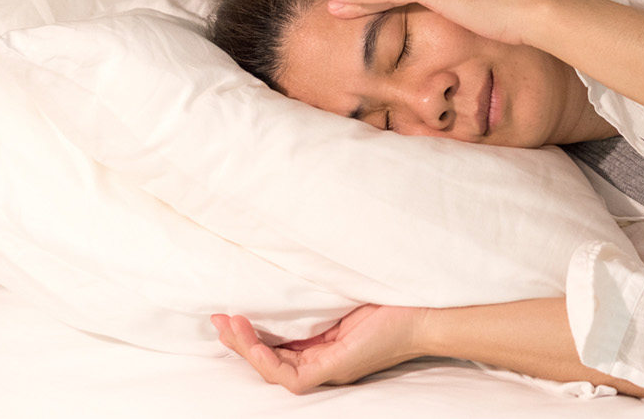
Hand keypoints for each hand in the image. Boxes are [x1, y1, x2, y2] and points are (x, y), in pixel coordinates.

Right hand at [211, 305, 426, 393]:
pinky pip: (291, 377)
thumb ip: (320, 292)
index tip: (229, 311)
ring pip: (274, 372)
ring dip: (247, 350)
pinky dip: (267, 360)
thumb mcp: (346, 292)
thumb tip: (291, 267)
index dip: (251, 332)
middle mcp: (324, 360)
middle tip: (216, 319)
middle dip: (239, 342)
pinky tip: (252, 340)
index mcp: (325, 345)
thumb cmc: (393, 297)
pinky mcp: (334, 369)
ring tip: (229, 325)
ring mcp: (328, 368)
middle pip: (270, 360)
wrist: (427, 309)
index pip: (279, 345)